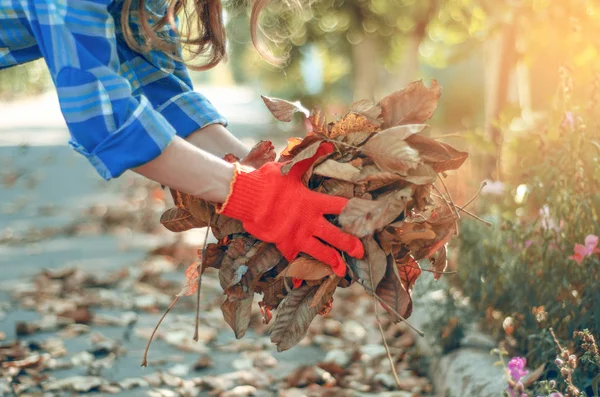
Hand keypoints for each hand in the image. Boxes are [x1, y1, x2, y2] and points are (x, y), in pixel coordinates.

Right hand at [217, 142, 363, 275]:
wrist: (246, 197)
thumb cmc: (268, 181)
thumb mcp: (290, 168)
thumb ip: (310, 159)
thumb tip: (327, 143)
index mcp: (313, 202)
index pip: (340, 206)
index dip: (356, 210)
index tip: (368, 215)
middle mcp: (309, 221)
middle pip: (335, 235)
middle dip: (350, 244)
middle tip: (361, 252)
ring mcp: (297, 235)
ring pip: (319, 252)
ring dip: (332, 262)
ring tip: (342, 271)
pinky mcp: (283, 244)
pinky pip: (292, 261)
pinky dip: (297, 274)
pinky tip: (302, 286)